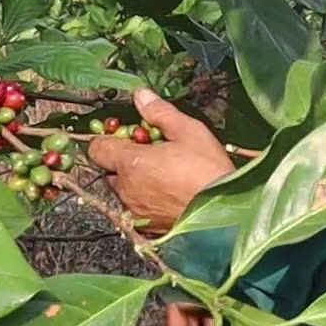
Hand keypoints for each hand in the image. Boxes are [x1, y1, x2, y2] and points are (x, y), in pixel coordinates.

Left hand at [88, 88, 233, 234]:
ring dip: (135, 182)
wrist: (227, 214)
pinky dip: (146, 201)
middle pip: (110, 170)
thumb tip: (142, 97)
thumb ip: (160, 112)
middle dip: (125, 160)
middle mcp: (128, 190)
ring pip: (124, 191)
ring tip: (164, 174)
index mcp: (131, 163)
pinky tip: (169, 193)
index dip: (110, 139)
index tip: (127, 135)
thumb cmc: (209, 174)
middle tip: (151, 153)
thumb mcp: (188, 131)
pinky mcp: (148, 228)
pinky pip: (137, 210)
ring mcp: (136, 211)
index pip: (98, 148)